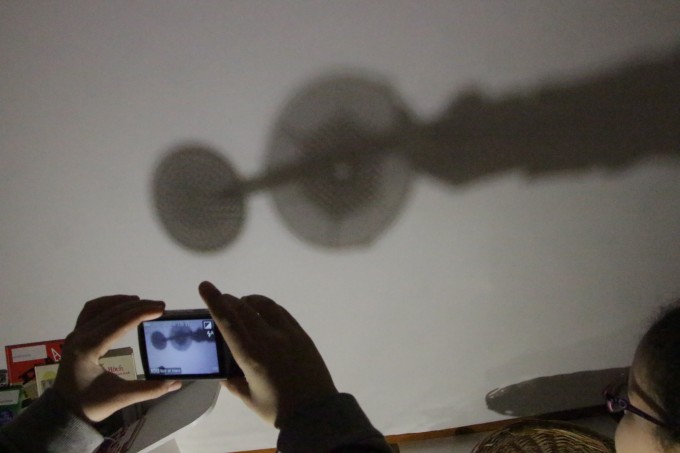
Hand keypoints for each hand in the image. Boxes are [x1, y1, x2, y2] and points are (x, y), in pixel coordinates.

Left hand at [53, 296, 181, 422]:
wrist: (64, 412)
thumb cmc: (91, 404)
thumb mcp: (120, 397)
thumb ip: (149, 389)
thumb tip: (176, 384)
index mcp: (88, 350)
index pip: (118, 324)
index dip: (141, 314)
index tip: (161, 309)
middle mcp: (79, 337)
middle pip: (111, 312)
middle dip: (137, 306)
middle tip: (160, 307)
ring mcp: (76, 334)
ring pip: (99, 307)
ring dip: (121, 302)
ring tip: (143, 303)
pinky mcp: (76, 335)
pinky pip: (91, 311)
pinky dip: (108, 304)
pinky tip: (122, 306)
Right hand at [199, 281, 337, 426]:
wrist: (315, 412)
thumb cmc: (278, 409)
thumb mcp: (249, 398)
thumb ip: (233, 382)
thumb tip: (224, 372)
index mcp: (252, 357)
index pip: (229, 322)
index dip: (215, 302)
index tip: (205, 286)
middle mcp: (269, 339)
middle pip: (244, 309)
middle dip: (229, 300)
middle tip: (222, 300)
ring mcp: (288, 334)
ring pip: (265, 305)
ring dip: (249, 300)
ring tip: (242, 304)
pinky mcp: (301, 334)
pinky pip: (281, 312)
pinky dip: (267, 307)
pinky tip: (263, 312)